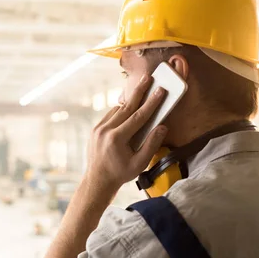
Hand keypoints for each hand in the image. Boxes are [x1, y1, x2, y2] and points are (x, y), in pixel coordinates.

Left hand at [86, 76, 167, 190]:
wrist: (98, 180)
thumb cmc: (121, 173)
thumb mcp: (140, 163)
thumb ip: (151, 145)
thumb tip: (162, 127)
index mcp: (117, 138)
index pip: (138, 116)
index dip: (151, 103)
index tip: (161, 91)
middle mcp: (105, 130)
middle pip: (126, 106)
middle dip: (139, 91)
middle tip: (148, 77)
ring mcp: (98, 128)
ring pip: (118, 109)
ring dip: (131, 100)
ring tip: (142, 88)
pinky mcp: (96, 128)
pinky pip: (111, 115)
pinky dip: (121, 110)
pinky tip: (130, 106)